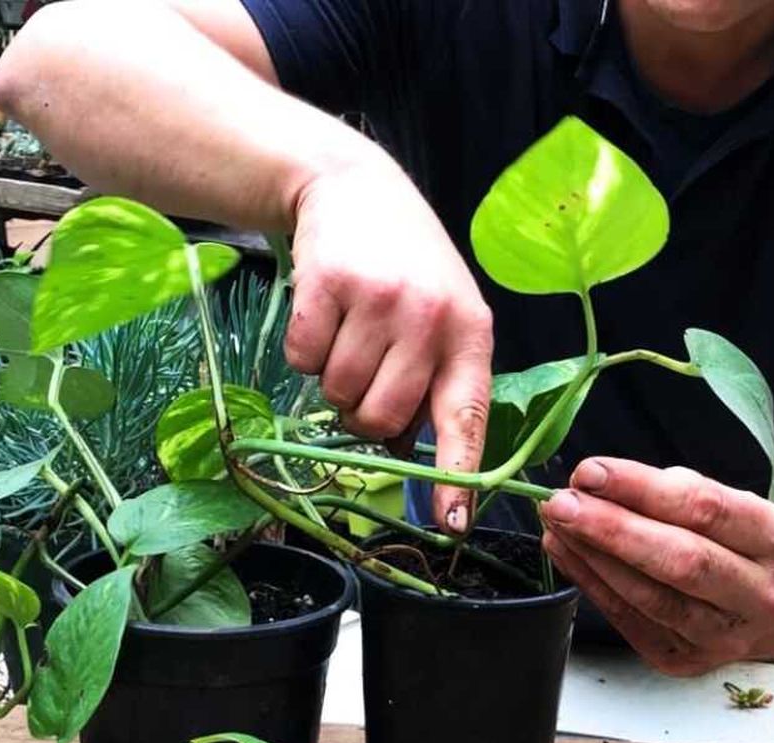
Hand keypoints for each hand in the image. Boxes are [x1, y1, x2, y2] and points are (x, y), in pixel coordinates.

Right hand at [287, 159, 493, 531]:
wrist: (356, 187)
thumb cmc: (406, 266)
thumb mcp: (441, 316)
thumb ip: (435, 381)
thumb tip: (410, 455)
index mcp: (471, 332)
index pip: (467, 417)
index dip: (455, 476)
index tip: (451, 524)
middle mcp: (430, 316)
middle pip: (382, 420)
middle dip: (363, 415)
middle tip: (366, 373)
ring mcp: (378, 299)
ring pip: (338, 394)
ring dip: (332, 379)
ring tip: (348, 333)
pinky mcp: (327, 285)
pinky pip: (302, 360)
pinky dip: (303, 350)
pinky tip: (324, 314)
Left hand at [540, 458, 773, 675]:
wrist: (764, 606)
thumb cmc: (736, 542)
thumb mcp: (729, 504)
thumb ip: (675, 492)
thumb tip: (599, 483)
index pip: (706, 509)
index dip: (641, 488)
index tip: (590, 471)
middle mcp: (762, 598)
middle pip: (681, 561)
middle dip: (612, 528)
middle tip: (561, 503)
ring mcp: (724, 638)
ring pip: (649, 597)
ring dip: (593, 556)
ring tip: (557, 522)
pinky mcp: (684, 661)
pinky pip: (628, 619)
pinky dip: (590, 582)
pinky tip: (565, 551)